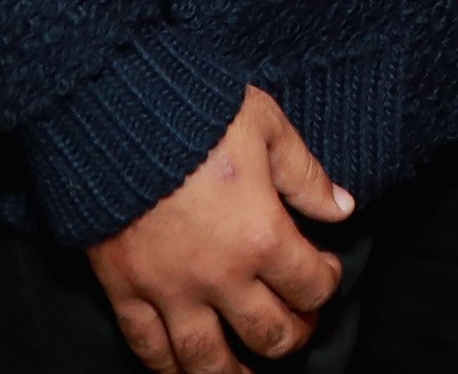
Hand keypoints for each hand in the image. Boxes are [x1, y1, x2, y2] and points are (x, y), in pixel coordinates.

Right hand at [87, 84, 353, 373]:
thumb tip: (342, 207)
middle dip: (294, 334)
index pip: (312, 285)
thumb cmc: (195, 112)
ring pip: (208, 360)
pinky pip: (147, 347)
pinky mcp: (125, 289)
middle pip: (270, 335)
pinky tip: (182, 368)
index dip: (328, 281)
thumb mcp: (267, 127)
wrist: (114, 110)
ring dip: (235, 372)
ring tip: (247, 369)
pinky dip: (167, 366)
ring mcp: (169, 289)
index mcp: (262, 236)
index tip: (326, 269)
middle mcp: (219, 276)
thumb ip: (306, 176)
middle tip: (298, 323)